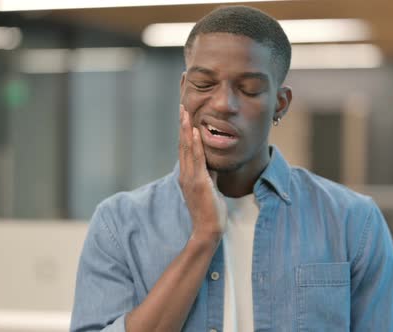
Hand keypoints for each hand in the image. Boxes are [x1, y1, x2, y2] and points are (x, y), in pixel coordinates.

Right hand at [178, 105, 226, 244]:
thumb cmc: (210, 211)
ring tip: (185, 113)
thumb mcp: (210, 187)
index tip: (184, 116)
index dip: (184, 131)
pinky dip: (195, 145)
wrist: (208, 229)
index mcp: (187, 175)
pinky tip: (194, 132)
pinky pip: (197, 160)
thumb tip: (211, 161)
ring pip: (186, 149)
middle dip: (182, 125)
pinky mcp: (199, 182)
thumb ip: (208, 173)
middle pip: (182, 145)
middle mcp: (186, 174)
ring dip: (186, 129)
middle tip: (181, 107)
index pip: (184, 149)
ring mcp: (191, 178)